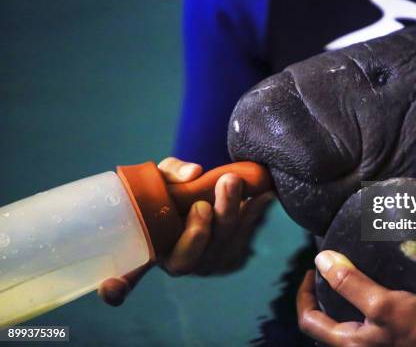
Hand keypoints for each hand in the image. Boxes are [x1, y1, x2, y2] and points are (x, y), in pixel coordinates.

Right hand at [98, 157, 273, 305]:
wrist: (208, 192)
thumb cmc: (175, 188)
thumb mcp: (165, 176)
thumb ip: (172, 173)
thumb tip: (193, 172)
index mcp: (151, 249)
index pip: (129, 276)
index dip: (118, 287)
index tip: (110, 288)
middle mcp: (177, 262)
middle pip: (188, 260)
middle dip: (198, 233)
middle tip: (202, 203)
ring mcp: (207, 263)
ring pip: (220, 248)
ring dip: (229, 214)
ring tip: (233, 181)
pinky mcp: (233, 256)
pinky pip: (244, 239)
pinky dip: (253, 214)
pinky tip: (262, 193)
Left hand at [297, 251, 415, 346]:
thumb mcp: (381, 303)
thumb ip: (350, 283)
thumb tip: (322, 259)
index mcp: (347, 343)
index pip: (308, 320)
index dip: (303, 295)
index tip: (312, 270)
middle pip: (325, 324)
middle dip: (323, 297)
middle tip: (331, 272)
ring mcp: (373, 345)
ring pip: (347, 324)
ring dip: (344, 302)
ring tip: (352, 277)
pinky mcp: (390, 339)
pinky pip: (366, 323)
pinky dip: (363, 306)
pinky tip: (375, 289)